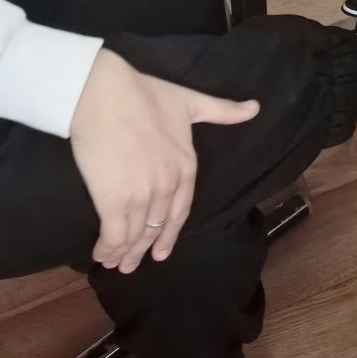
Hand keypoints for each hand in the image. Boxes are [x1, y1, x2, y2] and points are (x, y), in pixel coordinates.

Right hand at [69, 50, 259, 272]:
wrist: (102, 93)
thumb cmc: (144, 95)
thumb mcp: (191, 101)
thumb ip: (222, 111)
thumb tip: (255, 108)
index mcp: (186, 166)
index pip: (181, 210)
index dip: (170, 233)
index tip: (162, 249)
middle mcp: (167, 185)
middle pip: (156, 226)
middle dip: (145, 248)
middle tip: (134, 264)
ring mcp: (141, 194)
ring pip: (135, 233)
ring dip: (125, 252)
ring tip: (116, 264)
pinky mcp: (113, 199)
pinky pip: (114, 233)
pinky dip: (108, 247)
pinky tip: (101, 255)